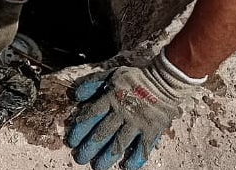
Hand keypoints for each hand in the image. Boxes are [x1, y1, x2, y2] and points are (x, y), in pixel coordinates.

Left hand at [66, 54, 199, 169]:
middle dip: (89, 147)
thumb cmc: (135, 78)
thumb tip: (76, 95)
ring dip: (107, 156)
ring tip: (98, 166)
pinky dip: (134, 158)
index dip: (80, 129)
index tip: (72, 141)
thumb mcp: (111, 74)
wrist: (164, 80)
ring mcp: (137, 122)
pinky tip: (126, 166)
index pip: (91, 115)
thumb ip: (93, 84)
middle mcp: (122, 112)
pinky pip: (142, 147)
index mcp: (111, 98)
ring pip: (119, 143)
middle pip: (102, 132)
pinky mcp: (151, 130)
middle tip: (80, 158)